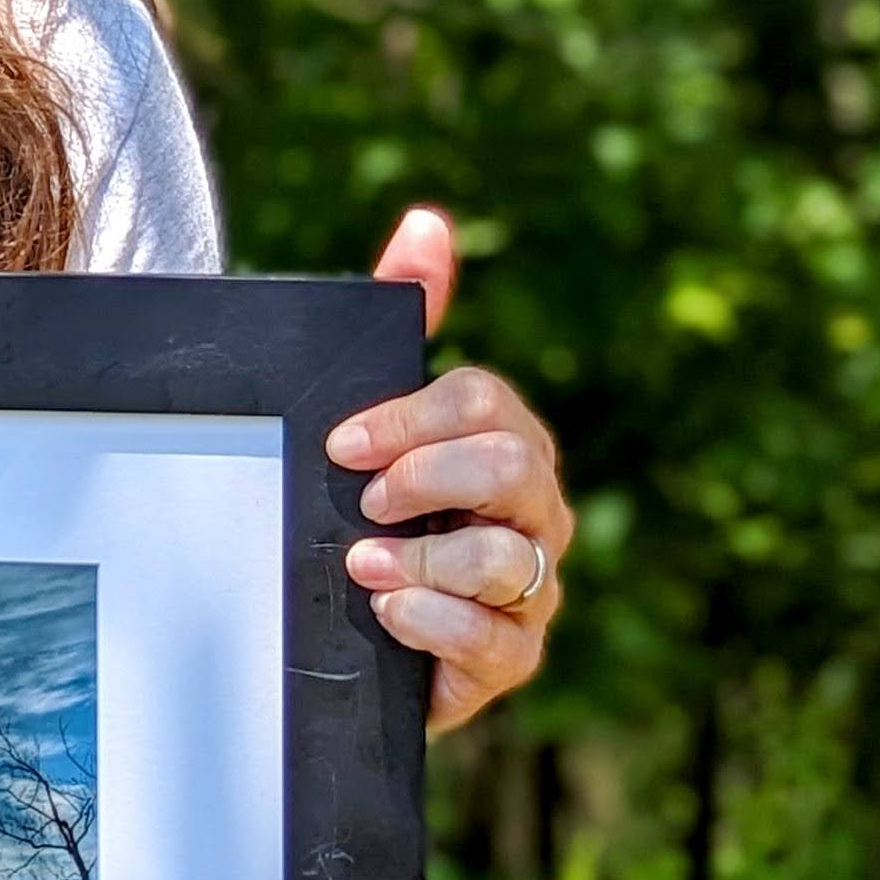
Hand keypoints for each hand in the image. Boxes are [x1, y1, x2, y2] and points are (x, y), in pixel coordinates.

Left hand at [327, 206, 573, 736]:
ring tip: (362, 565)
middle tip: (362, 501)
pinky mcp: (511, 658)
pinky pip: (495, 640)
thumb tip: (429, 222)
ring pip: (507, 558)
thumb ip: (403, 312)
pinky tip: (388, 614)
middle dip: (426, 479)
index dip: (410, 418)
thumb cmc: (369, 506)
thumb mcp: (372, 412)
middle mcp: (537, 511)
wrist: (345, 622)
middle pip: (510, 468)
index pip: (485, 403)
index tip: (342, 443)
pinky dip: (434, 623)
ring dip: (423, 559)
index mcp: (507, 441)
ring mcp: (532, 587)